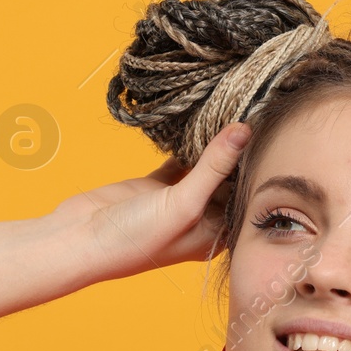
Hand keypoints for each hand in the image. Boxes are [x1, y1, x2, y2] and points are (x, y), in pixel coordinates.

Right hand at [51, 122, 249, 277]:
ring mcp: (178, 199)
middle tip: (256, 111)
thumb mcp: (183, 203)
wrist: (79, 240)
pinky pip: (180, 159)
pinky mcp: (157, 184)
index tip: (270, 132)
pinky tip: (199, 124)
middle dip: (238, 152)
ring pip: (206, 166)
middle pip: (228, 179)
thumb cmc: (135, 239)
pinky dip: (187, 144)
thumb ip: (214, 167)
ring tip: (233, 110)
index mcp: (215, 233)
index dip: (257, 167)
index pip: (246, 195)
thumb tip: (245, 131)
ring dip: (214, 144)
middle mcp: (201, 218)